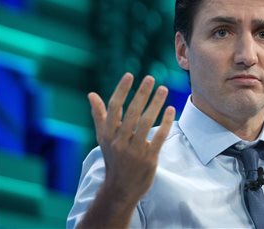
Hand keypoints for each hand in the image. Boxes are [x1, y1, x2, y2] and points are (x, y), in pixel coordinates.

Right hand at [88, 73, 175, 204]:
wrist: (121, 188)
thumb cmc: (113, 158)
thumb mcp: (103, 138)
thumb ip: (99, 115)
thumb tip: (91, 94)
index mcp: (108, 134)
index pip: (114, 108)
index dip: (122, 90)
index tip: (130, 75)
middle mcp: (119, 141)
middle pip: (132, 112)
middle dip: (141, 94)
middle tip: (150, 78)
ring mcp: (134, 151)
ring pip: (146, 123)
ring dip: (156, 104)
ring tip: (163, 89)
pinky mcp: (148, 158)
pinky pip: (158, 137)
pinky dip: (166, 123)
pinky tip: (171, 109)